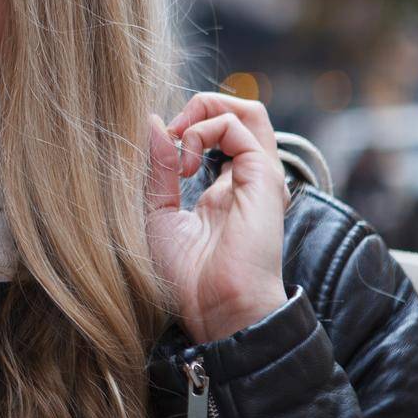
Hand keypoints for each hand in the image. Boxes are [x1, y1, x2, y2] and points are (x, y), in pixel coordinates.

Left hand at [143, 92, 289, 344]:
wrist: (216, 310)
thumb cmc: (188, 278)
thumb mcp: (158, 215)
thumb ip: (157, 170)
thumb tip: (154, 123)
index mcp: (224, 191)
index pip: (215, 137)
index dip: (182, 130)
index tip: (155, 153)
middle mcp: (246, 180)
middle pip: (239, 115)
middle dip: (199, 107)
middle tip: (170, 133)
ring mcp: (258, 177)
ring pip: (248, 111)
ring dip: (205, 110)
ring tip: (180, 138)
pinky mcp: (263, 177)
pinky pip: (238, 127)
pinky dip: (203, 130)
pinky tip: (185, 162)